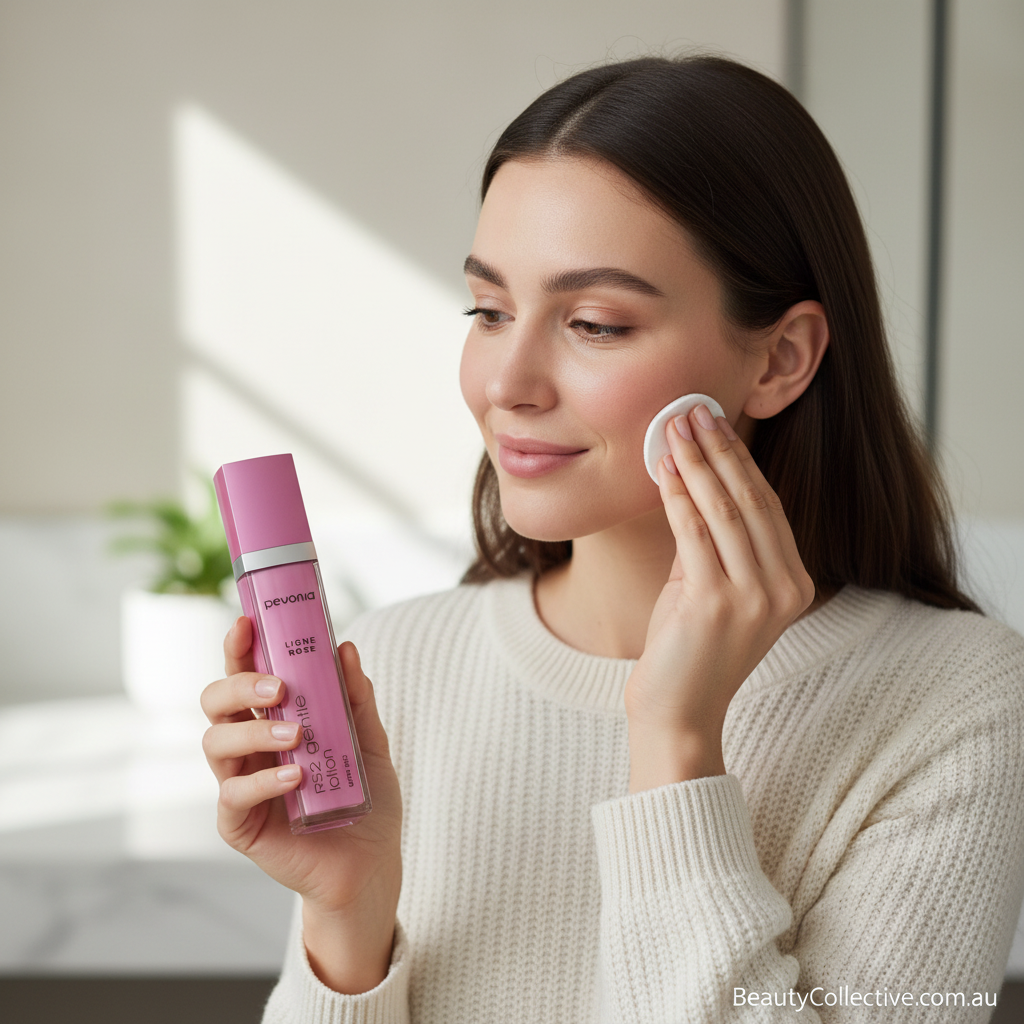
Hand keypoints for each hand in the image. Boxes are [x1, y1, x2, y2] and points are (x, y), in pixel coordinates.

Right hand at [201, 617, 402, 992]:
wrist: (372, 864)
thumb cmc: (365, 799)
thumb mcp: (369, 740)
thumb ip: (356, 698)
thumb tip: (345, 647)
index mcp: (272, 721)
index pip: (244, 676)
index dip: (238, 648)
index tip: (247, 622)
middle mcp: (249, 748)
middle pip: (215, 702)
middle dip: (237, 684)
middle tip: (277, 686)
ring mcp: (240, 785)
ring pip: (215, 742)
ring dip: (253, 730)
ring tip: (296, 735)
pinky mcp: (241, 824)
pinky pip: (234, 794)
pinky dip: (263, 781)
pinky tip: (295, 776)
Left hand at [624, 403, 815, 789]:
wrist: (679, 713)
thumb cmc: (689, 650)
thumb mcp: (711, 588)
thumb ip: (714, 544)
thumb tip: (694, 482)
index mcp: (794, 584)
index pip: (768, 507)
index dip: (741, 462)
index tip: (716, 425)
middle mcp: (784, 589)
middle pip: (752, 501)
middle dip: (720, 450)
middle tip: (694, 410)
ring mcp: (755, 597)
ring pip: (725, 510)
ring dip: (698, 462)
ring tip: (676, 425)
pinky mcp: (716, 603)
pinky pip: (694, 533)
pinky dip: (678, 495)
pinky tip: (665, 467)